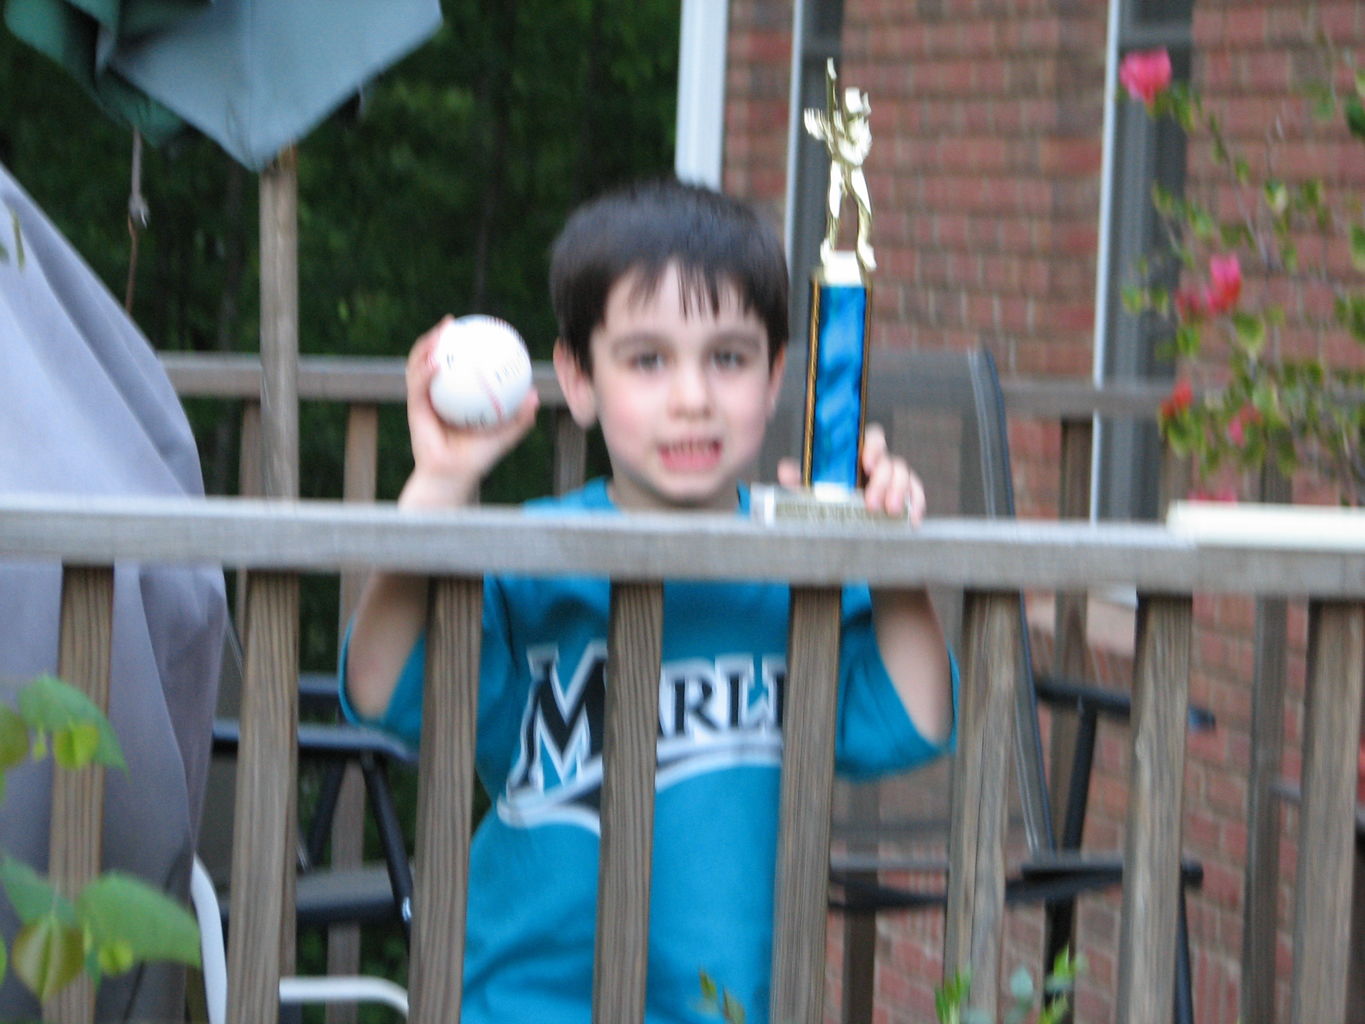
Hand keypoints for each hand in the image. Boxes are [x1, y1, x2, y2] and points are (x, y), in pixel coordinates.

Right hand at [400, 318, 538, 508]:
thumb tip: (535, 395)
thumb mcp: (504, 435)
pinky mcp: (415, 409)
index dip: (459, 345)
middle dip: (436, 337)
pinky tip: (437, 361)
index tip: (471, 328)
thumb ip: (520, 418)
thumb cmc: (478, 458)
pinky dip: (426, 371)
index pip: (454, 365)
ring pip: (418, 365)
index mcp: (454, 396)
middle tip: (450, 322)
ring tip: (439, 333)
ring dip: (425, 346)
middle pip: (431, 358)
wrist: (455, 476)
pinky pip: (419, 385)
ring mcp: (423, 400)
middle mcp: (436, 394)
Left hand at [775, 423, 925, 524]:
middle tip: (872, 504)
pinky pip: (916, 493)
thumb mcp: (810, 491)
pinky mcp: (905, 496)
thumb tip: (786, 470)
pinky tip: (911, 519)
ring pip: (905, 474)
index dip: (873, 447)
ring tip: (889, 512)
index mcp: (858, 455)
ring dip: (899, 492)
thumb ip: (799, 480)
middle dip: (883, 480)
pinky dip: (916, 504)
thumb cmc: (827, 501)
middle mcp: (878, 464)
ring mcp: (893, 480)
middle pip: (890, 460)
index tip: (866, 463)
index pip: (872, 438)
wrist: (841, 526)